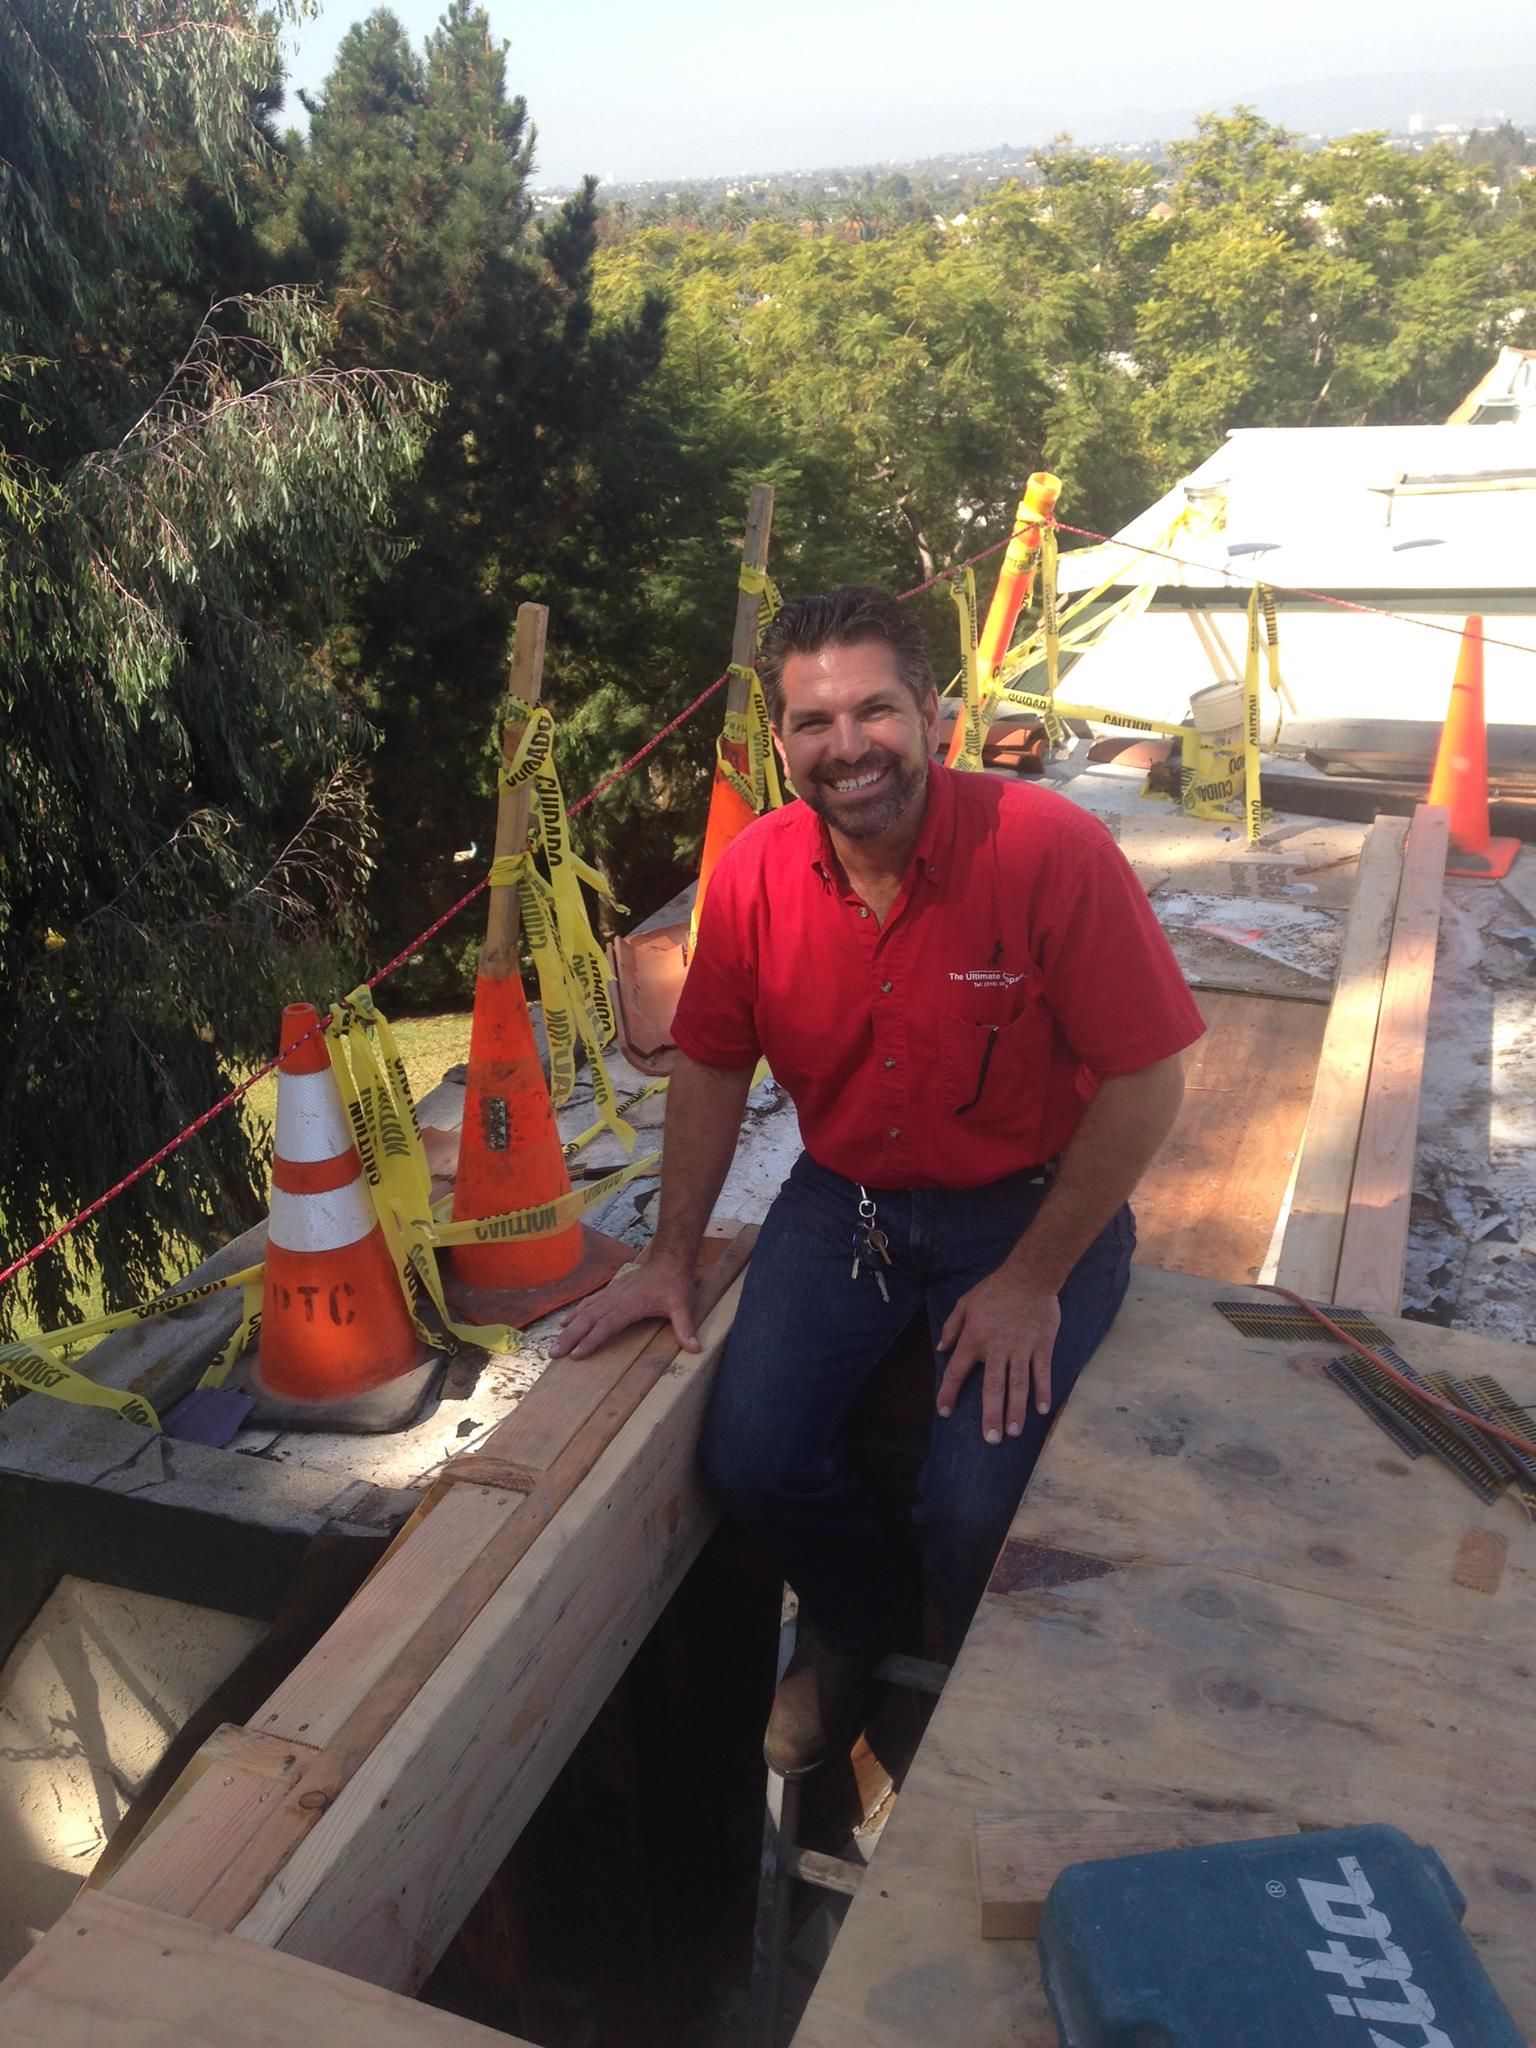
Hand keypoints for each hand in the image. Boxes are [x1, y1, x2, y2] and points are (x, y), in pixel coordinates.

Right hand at [550, 1250, 699, 1359]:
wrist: (670, 1260)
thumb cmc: (675, 1284)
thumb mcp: (683, 1305)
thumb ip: (686, 1327)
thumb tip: (695, 1349)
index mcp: (630, 1305)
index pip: (606, 1324)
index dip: (591, 1339)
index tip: (577, 1353)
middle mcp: (616, 1299)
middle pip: (589, 1320)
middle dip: (571, 1337)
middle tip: (555, 1353)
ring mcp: (612, 1294)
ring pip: (586, 1311)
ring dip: (569, 1328)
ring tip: (555, 1344)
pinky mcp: (612, 1291)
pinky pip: (590, 1303)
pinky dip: (576, 1312)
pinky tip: (566, 1321)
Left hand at [935, 1267, 1060, 1443]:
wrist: (1029, 1276)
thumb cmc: (994, 1290)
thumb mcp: (965, 1303)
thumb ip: (952, 1327)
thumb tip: (940, 1350)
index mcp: (974, 1338)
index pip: (957, 1370)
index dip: (949, 1392)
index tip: (944, 1412)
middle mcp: (997, 1348)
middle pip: (993, 1387)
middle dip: (992, 1414)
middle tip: (992, 1439)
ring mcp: (1021, 1349)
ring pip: (1018, 1385)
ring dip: (1016, 1410)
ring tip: (1014, 1432)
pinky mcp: (1041, 1347)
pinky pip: (1042, 1373)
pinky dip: (1043, 1391)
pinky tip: (1042, 1410)